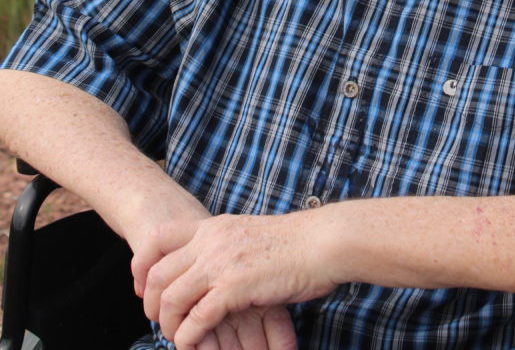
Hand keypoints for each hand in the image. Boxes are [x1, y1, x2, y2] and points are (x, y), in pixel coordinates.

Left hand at [142, 212, 336, 349]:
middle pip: (157, 272)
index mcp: (214, 226)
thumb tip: (210, 264)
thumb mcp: (248, 234)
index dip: (142, 264)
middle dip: (151, 303)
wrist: (322, 242)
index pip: (158, 236)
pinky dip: (189, 337)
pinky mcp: (235, 287)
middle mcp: (211, 241)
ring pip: (171, 298)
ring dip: (169, 325)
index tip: (143, 287)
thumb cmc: (294, 243)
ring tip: (177, 336)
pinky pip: (196, 318)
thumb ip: (224, 245)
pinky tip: (192, 344)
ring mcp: (221, 263)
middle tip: (160, 319)